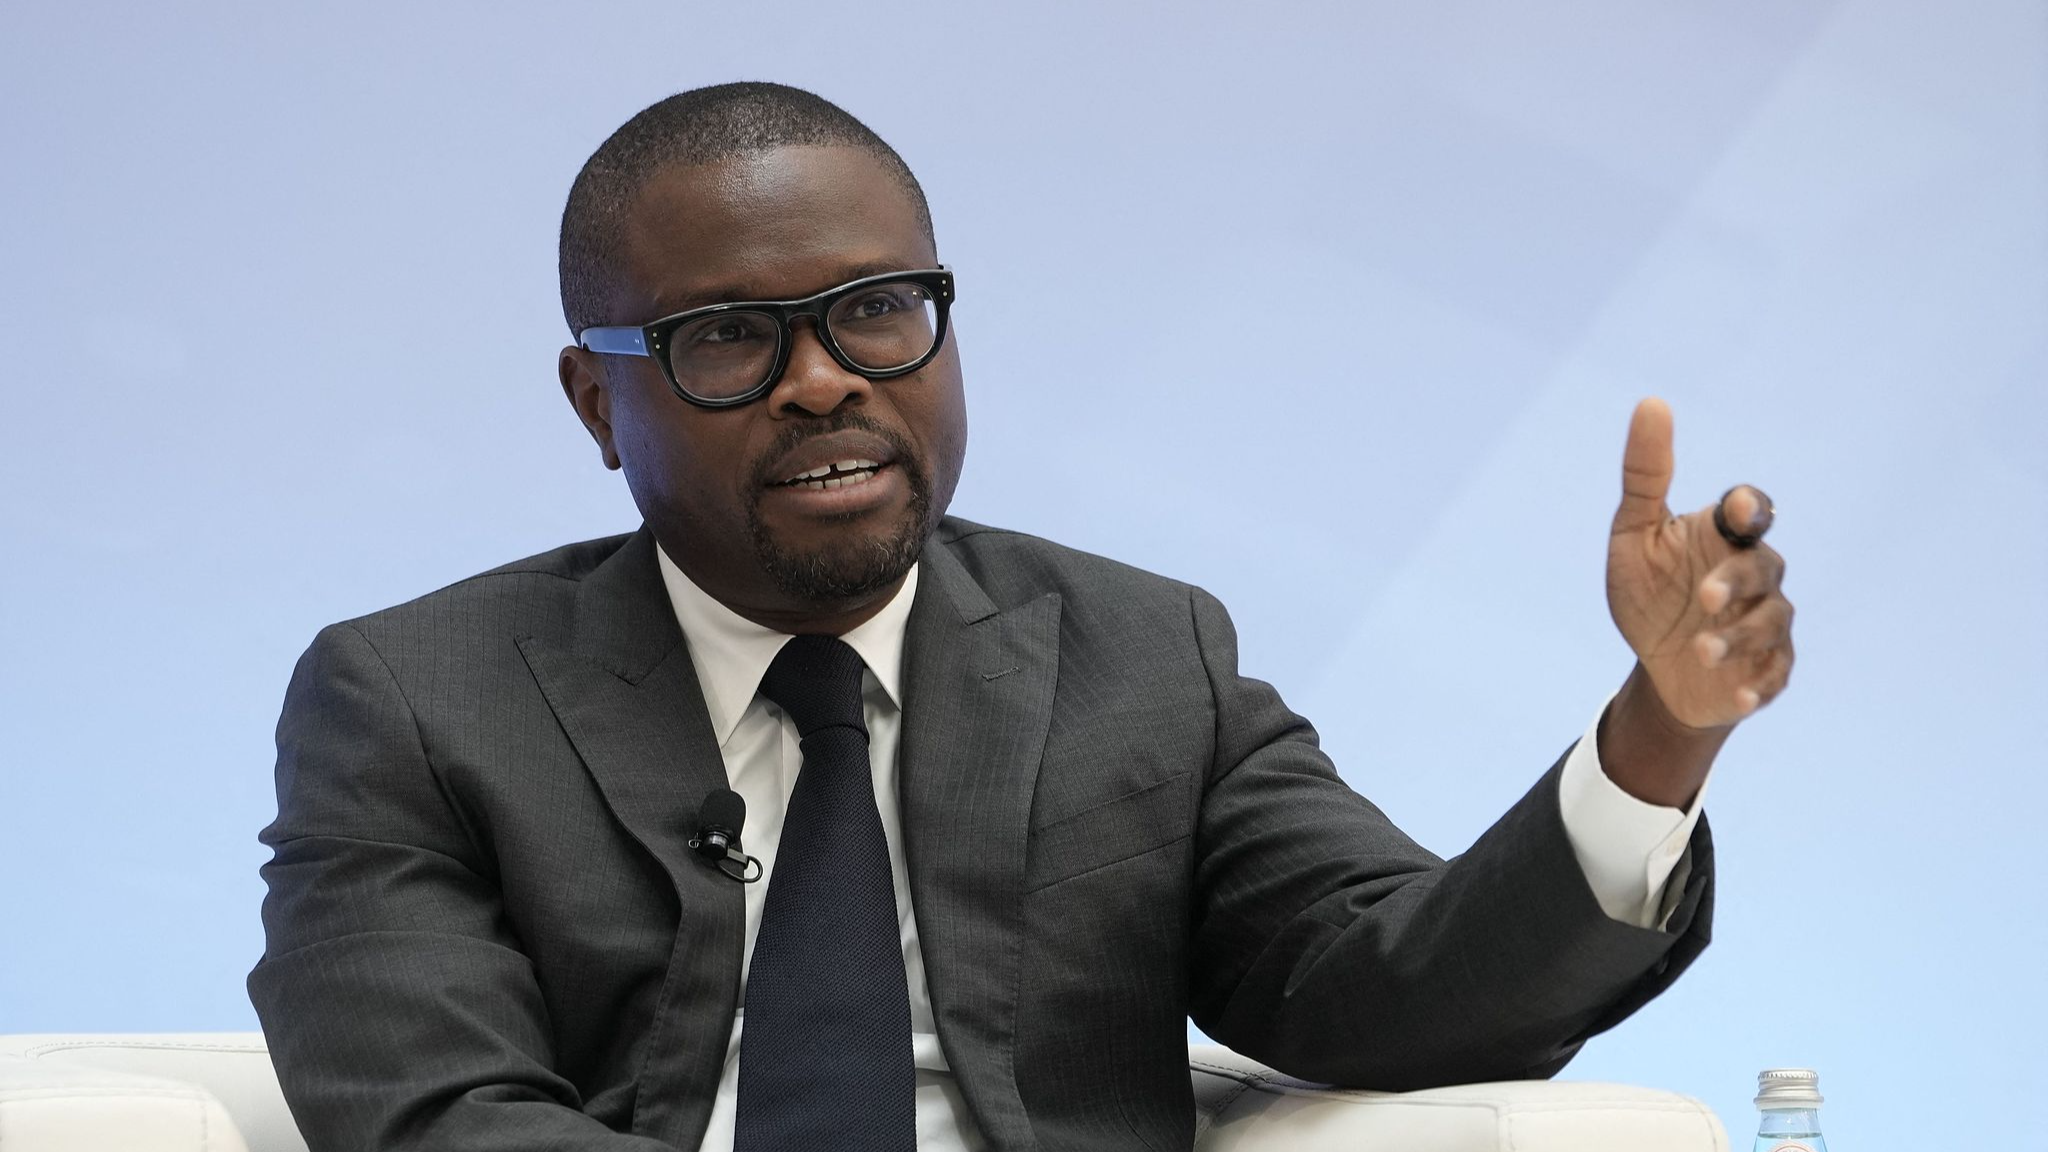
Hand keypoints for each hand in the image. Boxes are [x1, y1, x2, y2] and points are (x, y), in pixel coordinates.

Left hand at [1608, 398, 1794, 731]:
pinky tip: (1739, 694)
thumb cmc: (1648, 593)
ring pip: (1772, 621)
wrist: (1657, 668)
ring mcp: (1766, 623)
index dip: (1750, 508)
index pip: (1750, 511)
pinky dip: (1760, 684)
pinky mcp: (1768, 670)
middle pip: (1764, 566)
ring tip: (1701, 650)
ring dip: (1740, 637)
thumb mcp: (1633, 536)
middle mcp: (1754, 575)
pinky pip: (1776, 673)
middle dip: (1737, 580)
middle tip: (1704, 596)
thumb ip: (1644, 477)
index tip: (1741, 510)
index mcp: (1723, 537)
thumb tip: (1652, 403)